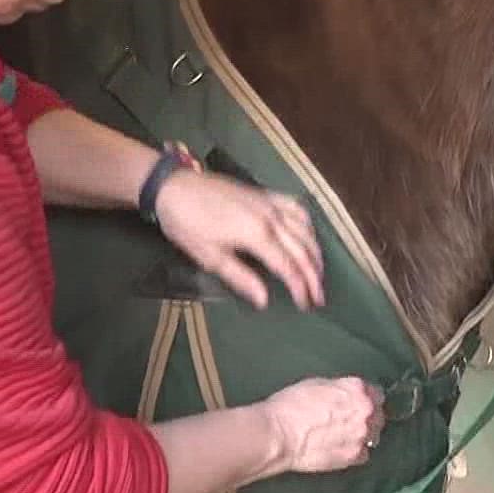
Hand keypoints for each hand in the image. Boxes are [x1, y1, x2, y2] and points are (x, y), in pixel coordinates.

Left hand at [154, 169, 324, 310]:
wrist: (174, 187)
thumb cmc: (188, 225)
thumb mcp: (210, 257)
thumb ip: (241, 277)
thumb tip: (264, 300)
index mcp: (257, 235)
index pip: (288, 267)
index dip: (299, 287)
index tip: (306, 305)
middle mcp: (271, 218)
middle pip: (302, 250)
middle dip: (313, 275)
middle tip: (319, 297)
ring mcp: (270, 203)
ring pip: (304, 228)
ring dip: (315, 252)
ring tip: (318, 271)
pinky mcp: (265, 194)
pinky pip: (295, 206)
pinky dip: (307, 222)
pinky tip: (308, 234)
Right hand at [260, 376, 384, 473]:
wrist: (279, 434)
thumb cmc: (291, 406)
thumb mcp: (317, 384)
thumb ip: (340, 389)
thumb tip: (346, 395)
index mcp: (357, 389)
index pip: (376, 393)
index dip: (366, 399)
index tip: (360, 404)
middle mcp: (365, 411)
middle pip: (378, 415)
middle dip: (367, 417)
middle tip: (349, 421)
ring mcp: (362, 435)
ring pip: (374, 435)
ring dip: (363, 435)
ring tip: (343, 436)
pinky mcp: (354, 456)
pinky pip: (364, 454)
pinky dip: (355, 452)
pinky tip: (339, 448)